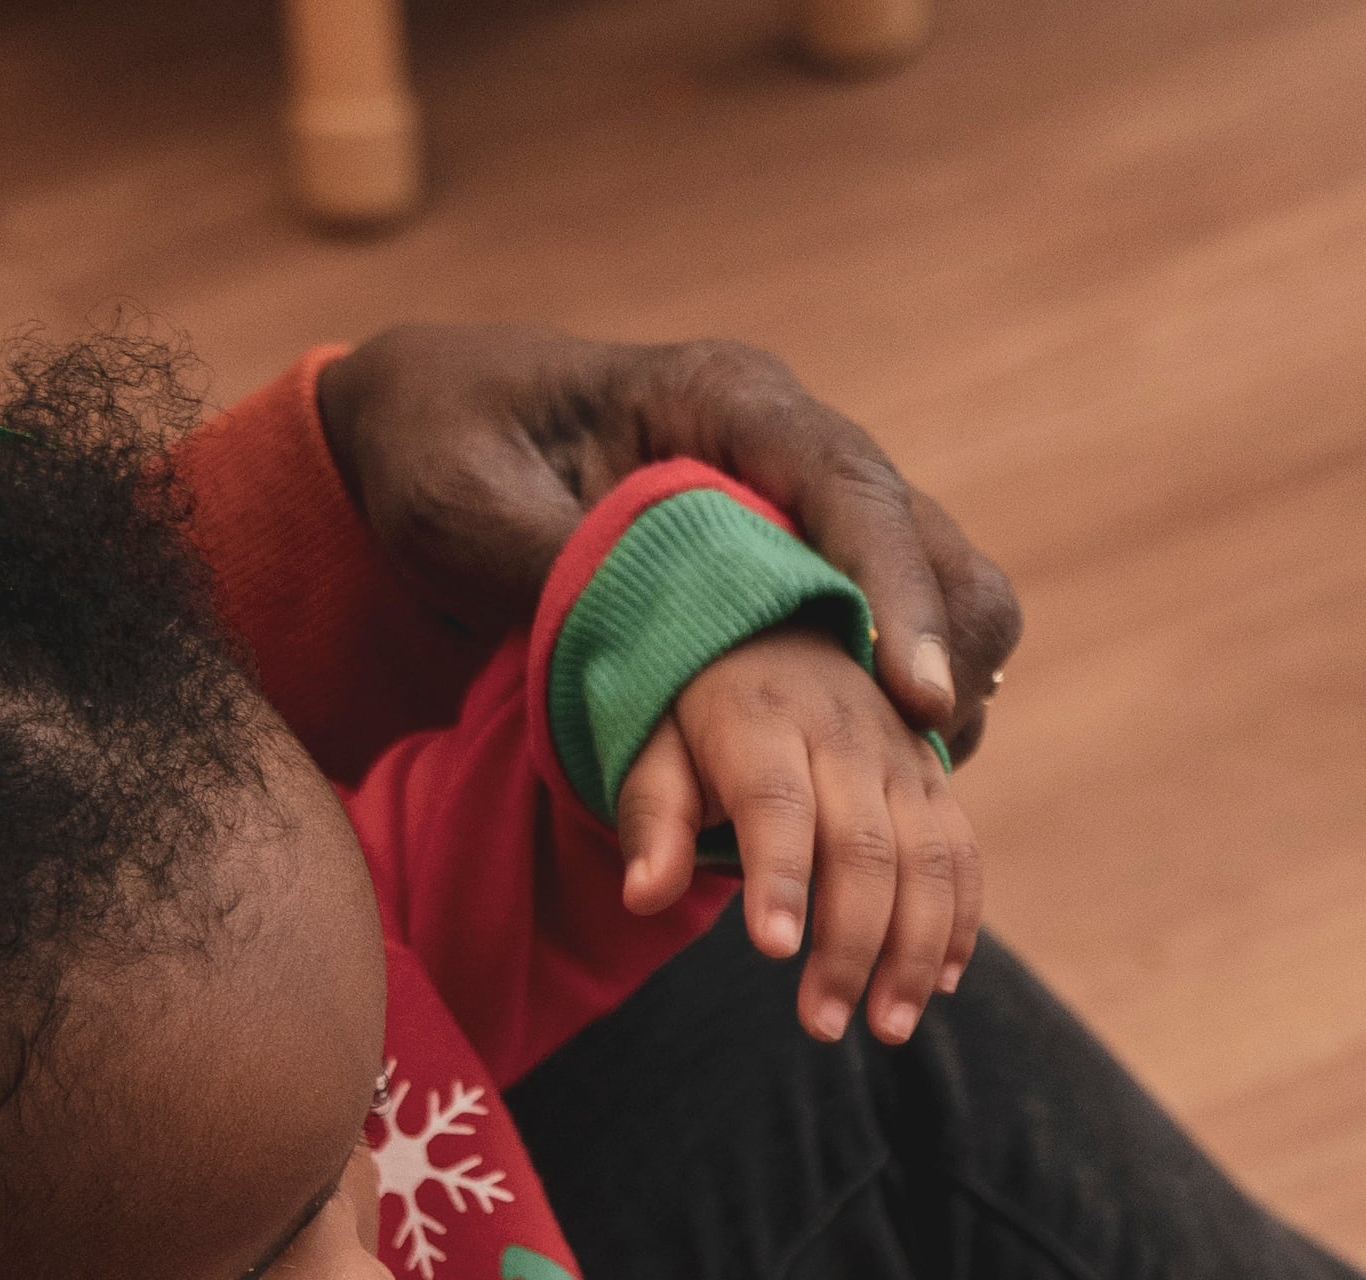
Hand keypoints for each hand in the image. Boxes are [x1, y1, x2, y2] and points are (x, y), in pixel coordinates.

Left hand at [315, 328, 1021, 753]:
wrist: (420, 442)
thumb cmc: (436, 449)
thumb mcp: (465, 502)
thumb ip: (563, 566)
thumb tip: (654, 649)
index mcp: (725, 400)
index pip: (849, 488)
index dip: (898, 593)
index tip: (914, 697)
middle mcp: (788, 452)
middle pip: (934, 546)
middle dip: (946, 654)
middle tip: (922, 758)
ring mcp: (804, 517)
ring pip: (937, 599)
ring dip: (934, 696)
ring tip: (905, 792)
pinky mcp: (797, 582)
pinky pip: (886, 650)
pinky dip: (892, 721)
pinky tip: (860, 791)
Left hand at [623, 632, 984, 1043]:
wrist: (775, 629)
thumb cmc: (697, 711)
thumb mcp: (653, 746)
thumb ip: (654, 818)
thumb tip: (645, 896)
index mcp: (760, 718)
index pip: (777, 803)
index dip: (780, 876)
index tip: (775, 950)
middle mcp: (844, 733)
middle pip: (863, 846)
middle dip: (850, 943)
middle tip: (822, 1025)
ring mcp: (900, 757)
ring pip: (928, 858)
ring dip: (914, 951)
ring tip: (887, 1029)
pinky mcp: (934, 780)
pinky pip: (960, 855)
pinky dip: (959, 922)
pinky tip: (939, 987)